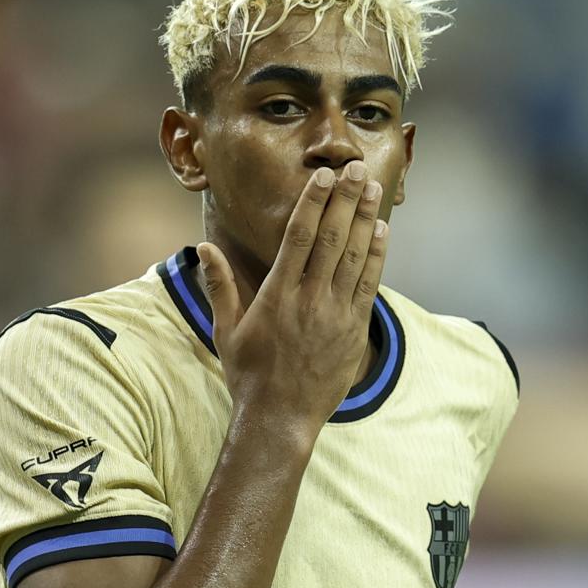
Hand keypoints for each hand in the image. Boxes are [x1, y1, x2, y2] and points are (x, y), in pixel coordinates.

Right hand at [197, 161, 387, 419]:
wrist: (280, 418)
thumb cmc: (249, 374)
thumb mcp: (226, 330)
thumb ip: (219, 286)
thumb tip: (204, 247)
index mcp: (277, 295)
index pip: (299, 237)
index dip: (313, 203)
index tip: (323, 177)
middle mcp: (309, 300)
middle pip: (332, 239)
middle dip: (346, 201)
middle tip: (355, 169)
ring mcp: (335, 315)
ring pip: (355, 257)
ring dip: (366, 220)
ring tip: (374, 189)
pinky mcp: (354, 331)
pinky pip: (368, 285)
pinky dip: (377, 256)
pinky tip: (383, 232)